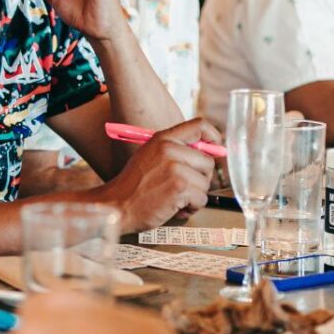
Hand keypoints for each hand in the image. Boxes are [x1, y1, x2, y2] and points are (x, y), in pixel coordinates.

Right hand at [94, 118, 216, 232]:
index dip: (213, 138)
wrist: (117, 206)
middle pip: (208, 161)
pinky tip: (174, 207)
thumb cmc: (134, 186)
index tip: (216, 150)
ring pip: (206, 183)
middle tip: (183, 187)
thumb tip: (211, 152)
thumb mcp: (151, 156)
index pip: (200, 125)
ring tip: (175, 198)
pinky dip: (191, 207)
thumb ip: (176, 150)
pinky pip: (202, 199)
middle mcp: (170, 149)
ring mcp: (175, 168)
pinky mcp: (180, 186)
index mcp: (163, 139)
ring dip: (195, 196)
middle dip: (200, 179)